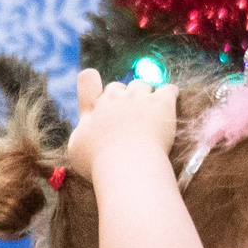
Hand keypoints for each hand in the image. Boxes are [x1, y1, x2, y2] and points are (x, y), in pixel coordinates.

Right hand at [64, 67, 176, 183]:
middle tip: (127, 117)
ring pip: (142, 85)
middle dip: (121, 98)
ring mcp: (140, 99)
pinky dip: (169, 94)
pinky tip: (169, 103)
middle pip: (118, 86)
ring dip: (144, 95)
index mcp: (94, 107)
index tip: (100, 95)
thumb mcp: (77, 148)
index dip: (92, 84)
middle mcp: (116, 98)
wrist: (128, 167)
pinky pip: (169, 90)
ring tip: (148, 113)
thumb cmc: (99, 162)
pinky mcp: (162, 104)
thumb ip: (82, 131)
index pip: (88, 80)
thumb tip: (88, 125)